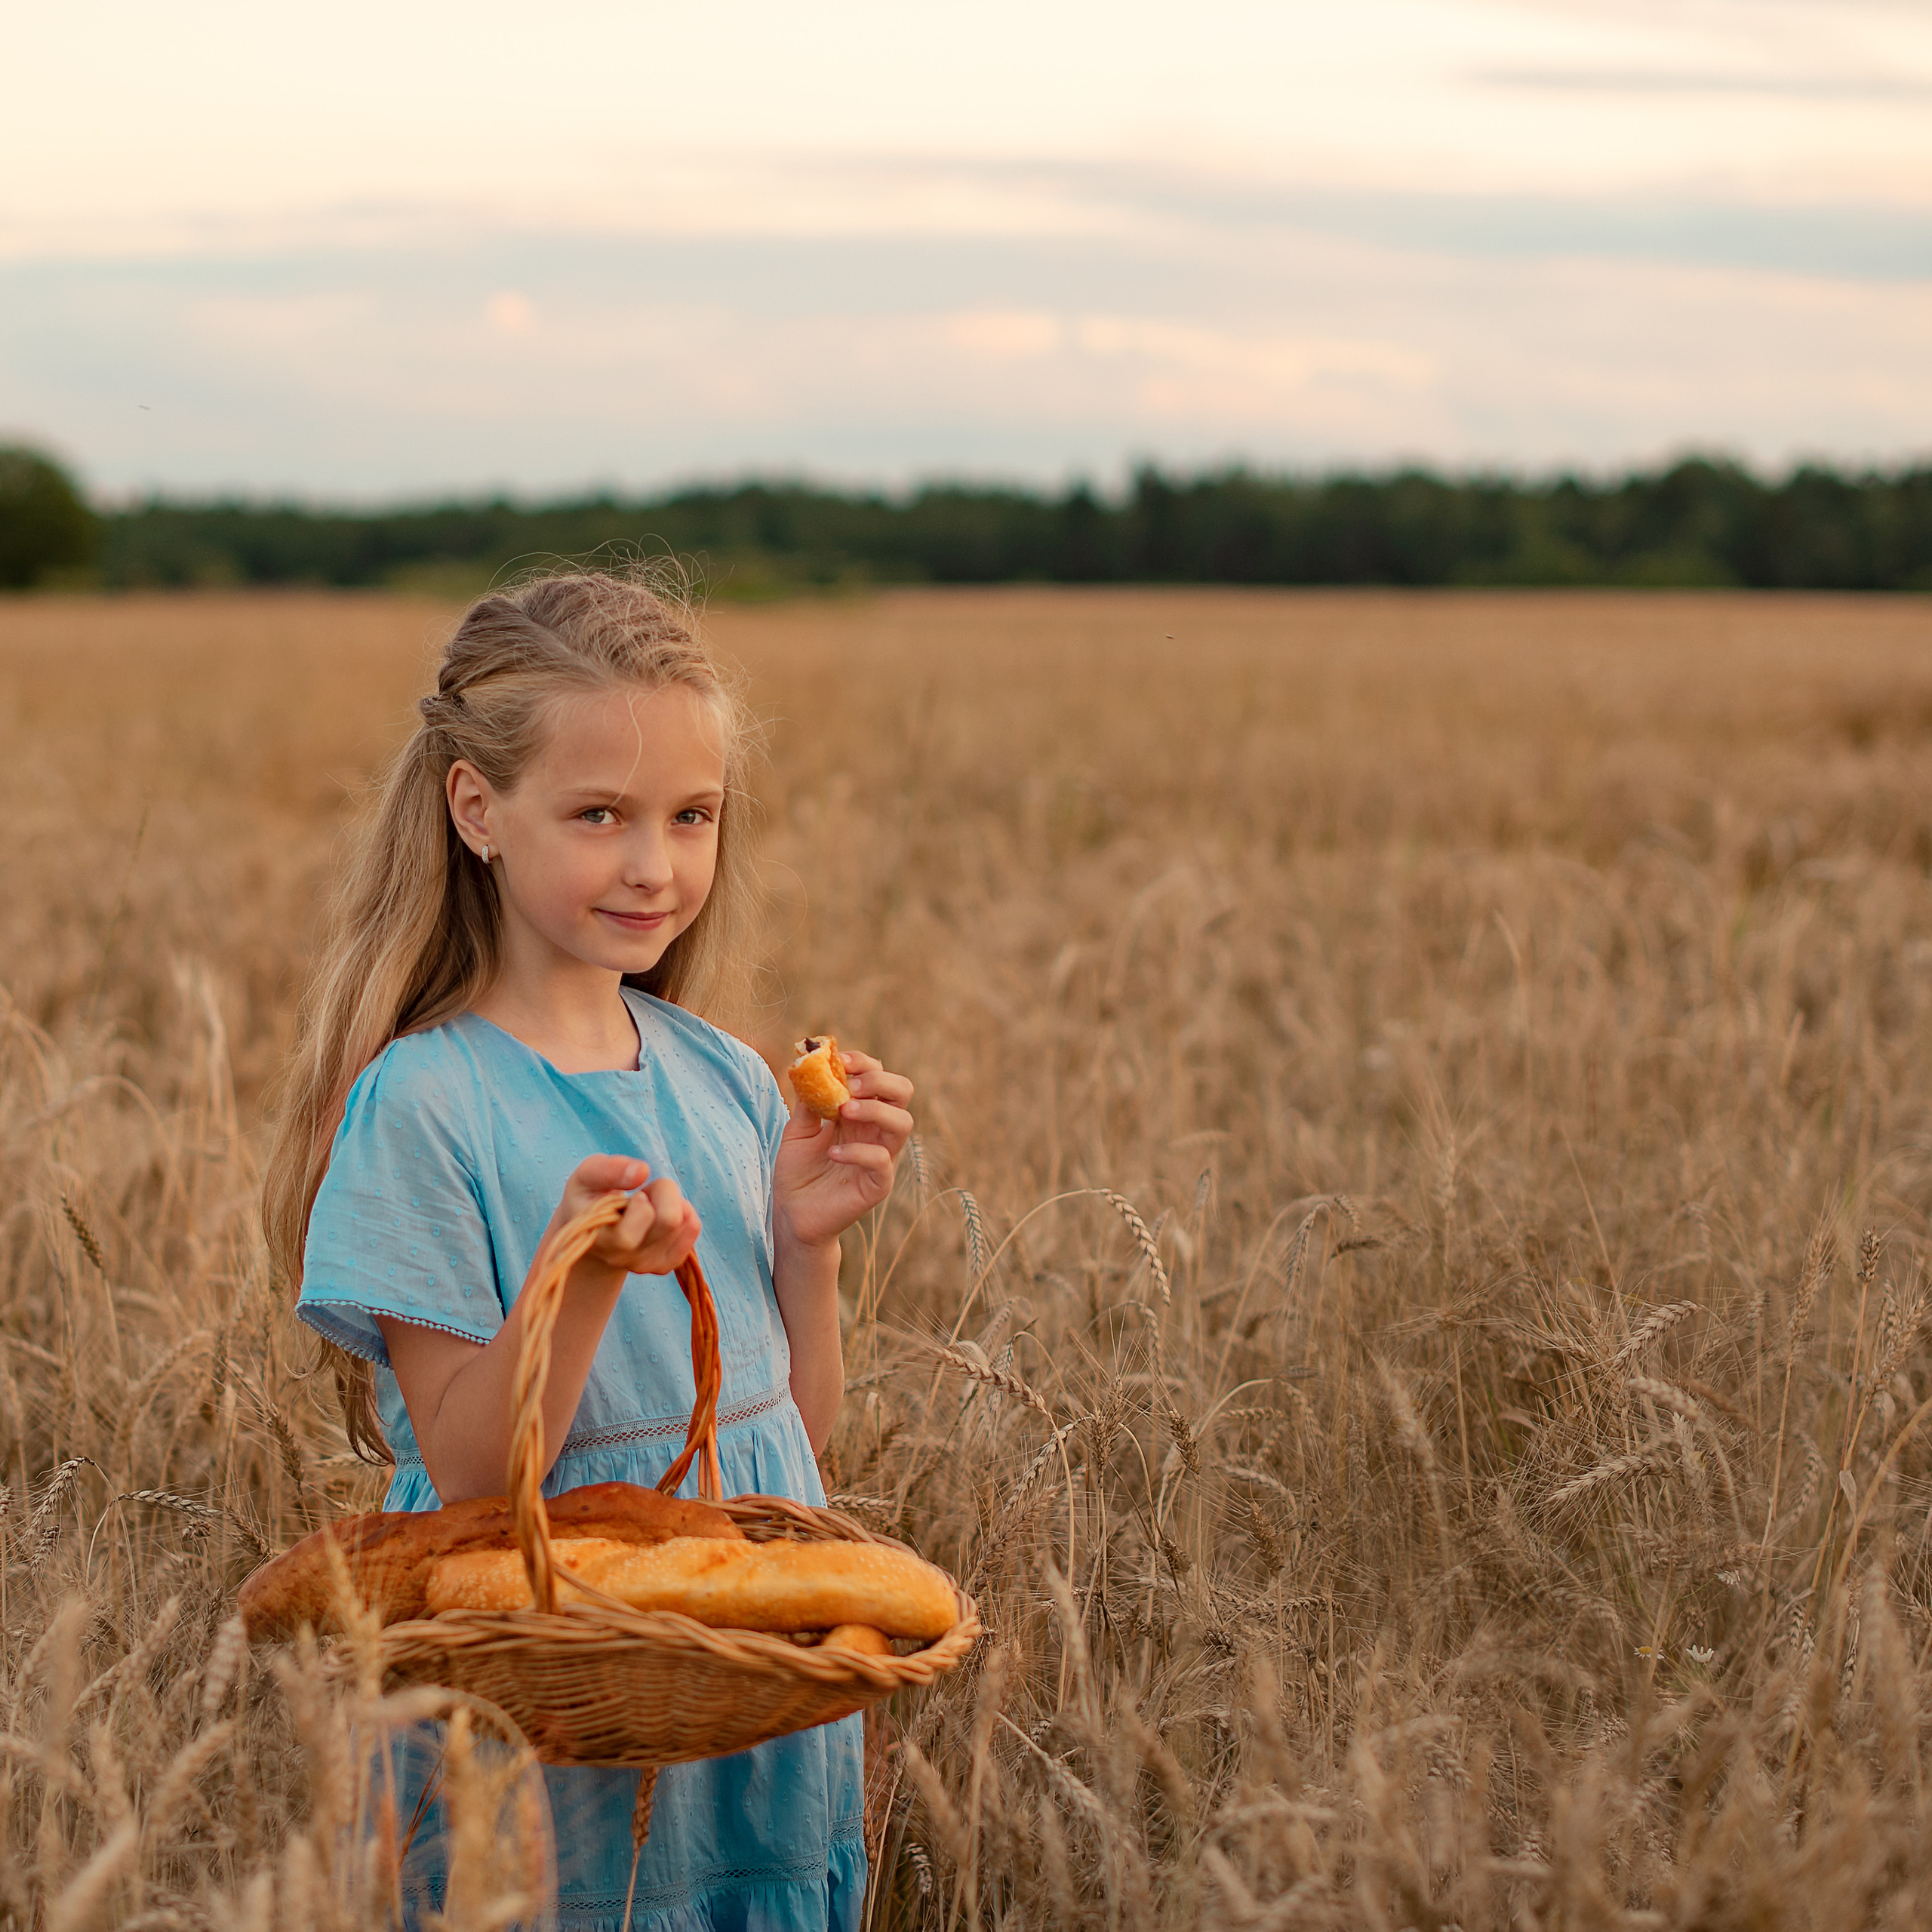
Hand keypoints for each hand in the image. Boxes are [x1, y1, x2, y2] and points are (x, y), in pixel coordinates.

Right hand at [544, 1154, 701, 1286]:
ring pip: (684, 1223)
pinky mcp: (664, 1264)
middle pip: (670, 1220)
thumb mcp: (588, 1175)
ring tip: (651, 1202)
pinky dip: (686, 1213)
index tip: (634, 1194)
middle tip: (645, 1192)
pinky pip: (692, 1230)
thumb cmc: (591, 1196)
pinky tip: (665, 1212)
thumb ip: (609, 1170)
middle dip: (664, 1192)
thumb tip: (642, 1171)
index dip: (643, 1202)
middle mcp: (620, 1257)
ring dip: (674, 1202)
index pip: (633, 1230)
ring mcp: (644, 1264)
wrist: (595, 1230)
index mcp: (597, 1238)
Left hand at [774, 1048, 914, 1252]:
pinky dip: (858, 1151)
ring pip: (903, 1122)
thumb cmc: (797, 1171)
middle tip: (849, 1085)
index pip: (878, 1076)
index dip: (864, 1063)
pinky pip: (882, 1161)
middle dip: (880, 1079)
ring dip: (875, 1109)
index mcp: (860, 1113)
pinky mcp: (878, 1184)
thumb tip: (809, 1064)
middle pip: (902, 1092)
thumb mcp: (798, 1129)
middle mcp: (876, 1131)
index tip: (839, 1058)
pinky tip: (832, 1152)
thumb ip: (808, 1100)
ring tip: (844, 1111)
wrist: (791, 1213)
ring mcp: (881, 1157)